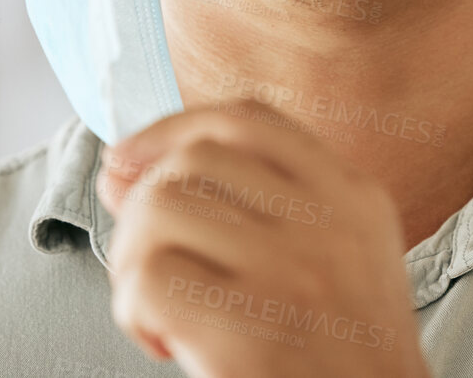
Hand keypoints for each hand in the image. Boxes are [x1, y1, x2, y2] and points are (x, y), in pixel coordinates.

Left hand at [97, 106, 431, 377]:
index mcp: (352, 195)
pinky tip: (163, 341)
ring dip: (132, 258)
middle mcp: (326, 222)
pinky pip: (150, 280)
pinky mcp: (249, 332)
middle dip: (144, 205)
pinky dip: (133, 310)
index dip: (171, 129)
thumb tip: (120, 170)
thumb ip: (243, 205)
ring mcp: (289, 273)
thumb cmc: (340, 353)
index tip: (128, 159)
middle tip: (149, 263)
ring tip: (156, 307)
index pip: (246, 120)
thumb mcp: (329, 259)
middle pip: (193, 159)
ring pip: (160, 209)